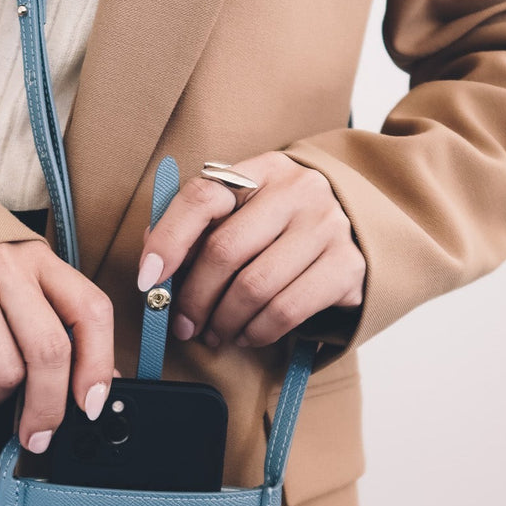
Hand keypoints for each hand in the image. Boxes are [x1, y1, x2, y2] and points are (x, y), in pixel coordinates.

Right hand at [0, 240, 117, 451]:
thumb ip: (53, 323)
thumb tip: (94, 388)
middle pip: (49, 352)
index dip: (99, 364)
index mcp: (37, 259)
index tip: (93, 403)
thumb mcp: (15, 283)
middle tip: (38, 433)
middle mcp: (4, 266)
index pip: (90, 311)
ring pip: (4, 373)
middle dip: (49, 408)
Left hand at [136, 151, 365, 347]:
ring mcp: (327, 227)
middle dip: (194, 298)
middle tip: (183, 325)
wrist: (358, 231)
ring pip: (254, 287)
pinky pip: (286, 310)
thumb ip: (199, 229)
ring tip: (216, 333)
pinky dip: (257, 332)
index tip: (147, 279)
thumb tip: (152, 260)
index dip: (168, 240)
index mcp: (261, 171)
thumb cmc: (282, 228)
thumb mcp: (243, 214)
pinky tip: (247, 334)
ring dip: (224, 321)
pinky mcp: (347, 266)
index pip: (202, 197)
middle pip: (224, 251)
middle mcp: (298, 191)